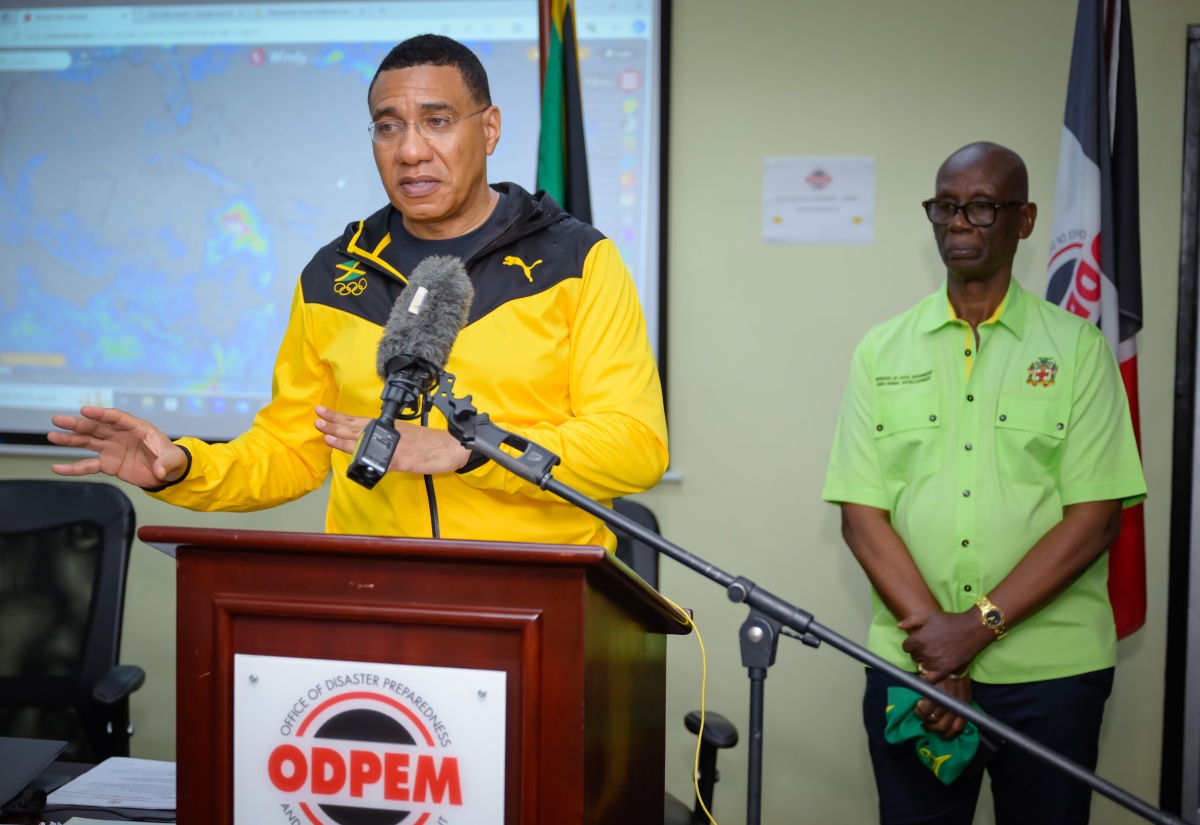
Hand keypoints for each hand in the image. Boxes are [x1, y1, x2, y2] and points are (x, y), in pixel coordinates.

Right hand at [48, 406, 187, 487]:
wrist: (167, 473)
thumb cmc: (172, 459)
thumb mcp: (175, 460)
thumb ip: (167, 463)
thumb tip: (161, 471)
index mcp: (137, 428)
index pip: (117, 418)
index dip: (101, 414)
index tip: (85, 411)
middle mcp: (120, 435)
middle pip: (97, 427)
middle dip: (78, 424)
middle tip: (58, 420)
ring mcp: (112, 448)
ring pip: (88, 442)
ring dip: (70, 439)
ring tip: (52, 436)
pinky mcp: (108, 463)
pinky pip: (88, 465)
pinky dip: (73, 468)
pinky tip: (57, 468)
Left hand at [315, 406, 470, 474]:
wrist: (451, 446)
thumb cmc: (430, 442)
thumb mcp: (405, 436)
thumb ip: (386, 440)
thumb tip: (370, 446)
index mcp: (387, 426)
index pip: (357, 419)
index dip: (338, 416)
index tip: (322, 411)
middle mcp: (387, 432)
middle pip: (355, 426)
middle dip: (334, 422)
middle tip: (316, 417)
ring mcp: (392, 445)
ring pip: (361, 439)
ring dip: (341, 435)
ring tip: (323, 431)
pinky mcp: (399, 459)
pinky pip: (377, 457)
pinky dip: (362, 454)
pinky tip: (349, 453)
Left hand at [899, 609, 993, 680]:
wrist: (972, 629)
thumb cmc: (950, 620)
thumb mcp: (929, 615)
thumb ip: (911, 620)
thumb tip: (898, 626)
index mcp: (919, 639)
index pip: (906, 647)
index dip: (911, 644)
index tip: (918, 642)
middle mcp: (925, 652)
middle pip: (914, 657)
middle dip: (919, 652)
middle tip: (929, 647)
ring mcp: (935, 662)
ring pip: (922, 666)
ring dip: (925, 662)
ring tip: (934, 655)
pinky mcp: (946, 670)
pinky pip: (930, 679)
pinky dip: (928, 677)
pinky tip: (930, 672)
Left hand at [915, 672, 972, 740]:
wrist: (956, 666)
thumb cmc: (938, 670)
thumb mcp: (926, 675)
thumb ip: (920, 686)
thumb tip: (910, 693)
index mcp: (937, 692)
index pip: (925, 709)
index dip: (919, 711)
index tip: (917, 707)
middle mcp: (947, 701)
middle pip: (934, 719)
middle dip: (925, 720)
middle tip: (922, 718)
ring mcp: (957, 706)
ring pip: (945, 726)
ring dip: (935, 728)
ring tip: (930, 726)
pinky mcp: (965, 708)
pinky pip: (959, 727)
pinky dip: (950, 734)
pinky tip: (943, 735)